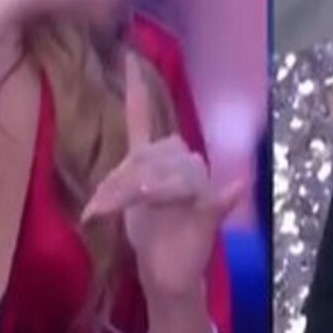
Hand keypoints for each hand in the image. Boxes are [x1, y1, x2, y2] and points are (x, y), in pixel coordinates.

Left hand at [81, 55, 245, 301]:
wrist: (167, 276)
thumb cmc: (148, 235)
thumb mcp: (127, 204)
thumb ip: (120, 184)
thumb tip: (109, 182)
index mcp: (156, 161)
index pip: (145, 118)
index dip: (138, 89)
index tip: (127, 56)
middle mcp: (179, 167)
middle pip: (151, 154)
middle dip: (122, 181)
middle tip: (98, 208)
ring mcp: (198, 188)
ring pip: (170, 175)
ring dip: (138, 192)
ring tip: (111, 212)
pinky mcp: (209, 212)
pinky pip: (214, 197)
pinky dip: (224, 194)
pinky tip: (234, 189)